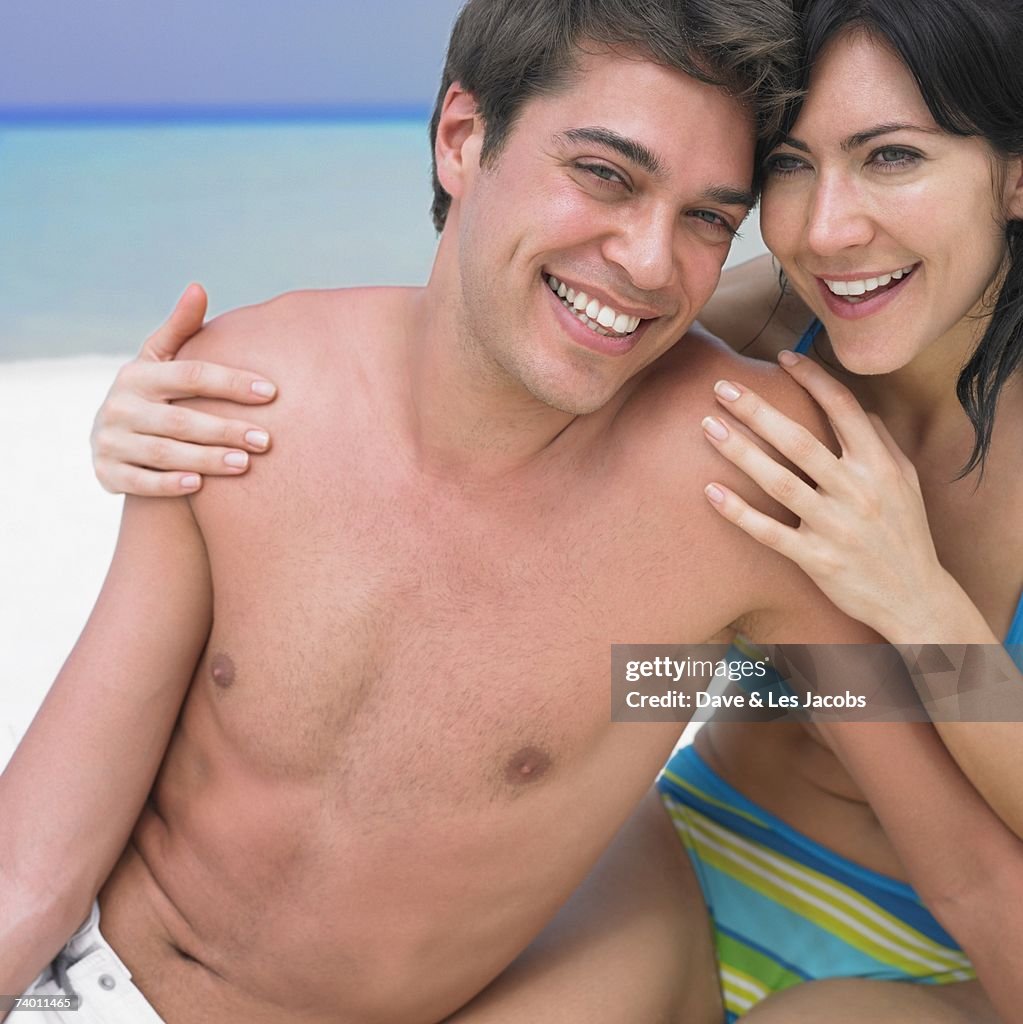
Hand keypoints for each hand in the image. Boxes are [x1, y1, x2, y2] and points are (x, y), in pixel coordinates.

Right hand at [91, 284, 277, 495]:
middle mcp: (121, 406)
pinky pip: (140, 481)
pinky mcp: (107, 473)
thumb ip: (180, 328)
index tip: (272, 392)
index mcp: (138, 375)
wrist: (113, 440)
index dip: (232, 383)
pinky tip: (199, 485)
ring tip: (245, 463)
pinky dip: (168, 483)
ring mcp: (111, 440)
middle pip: (182, 419)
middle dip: (226, 429)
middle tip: (265, 440)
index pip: (192, 375)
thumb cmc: (152, 395)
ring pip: (164, 452)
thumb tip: (199, 286)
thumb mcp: (159, 360)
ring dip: (206, 458)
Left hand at [700, 351, 951, 638]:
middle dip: (757, 409)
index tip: (781, 357)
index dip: (812, 379)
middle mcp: (858, 492)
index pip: (844, 409)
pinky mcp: (816, 559)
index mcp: (880, 466)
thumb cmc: (905, 534)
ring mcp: (835, 526)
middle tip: (721, 385)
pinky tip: (710, 490)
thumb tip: (857, 407)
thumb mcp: (906, 482)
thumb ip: (882, 442)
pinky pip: (769, 532)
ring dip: (740, 452)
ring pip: (780, 482)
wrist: (915, 599)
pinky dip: (738, 512)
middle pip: (799, 440)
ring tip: (707, 425)